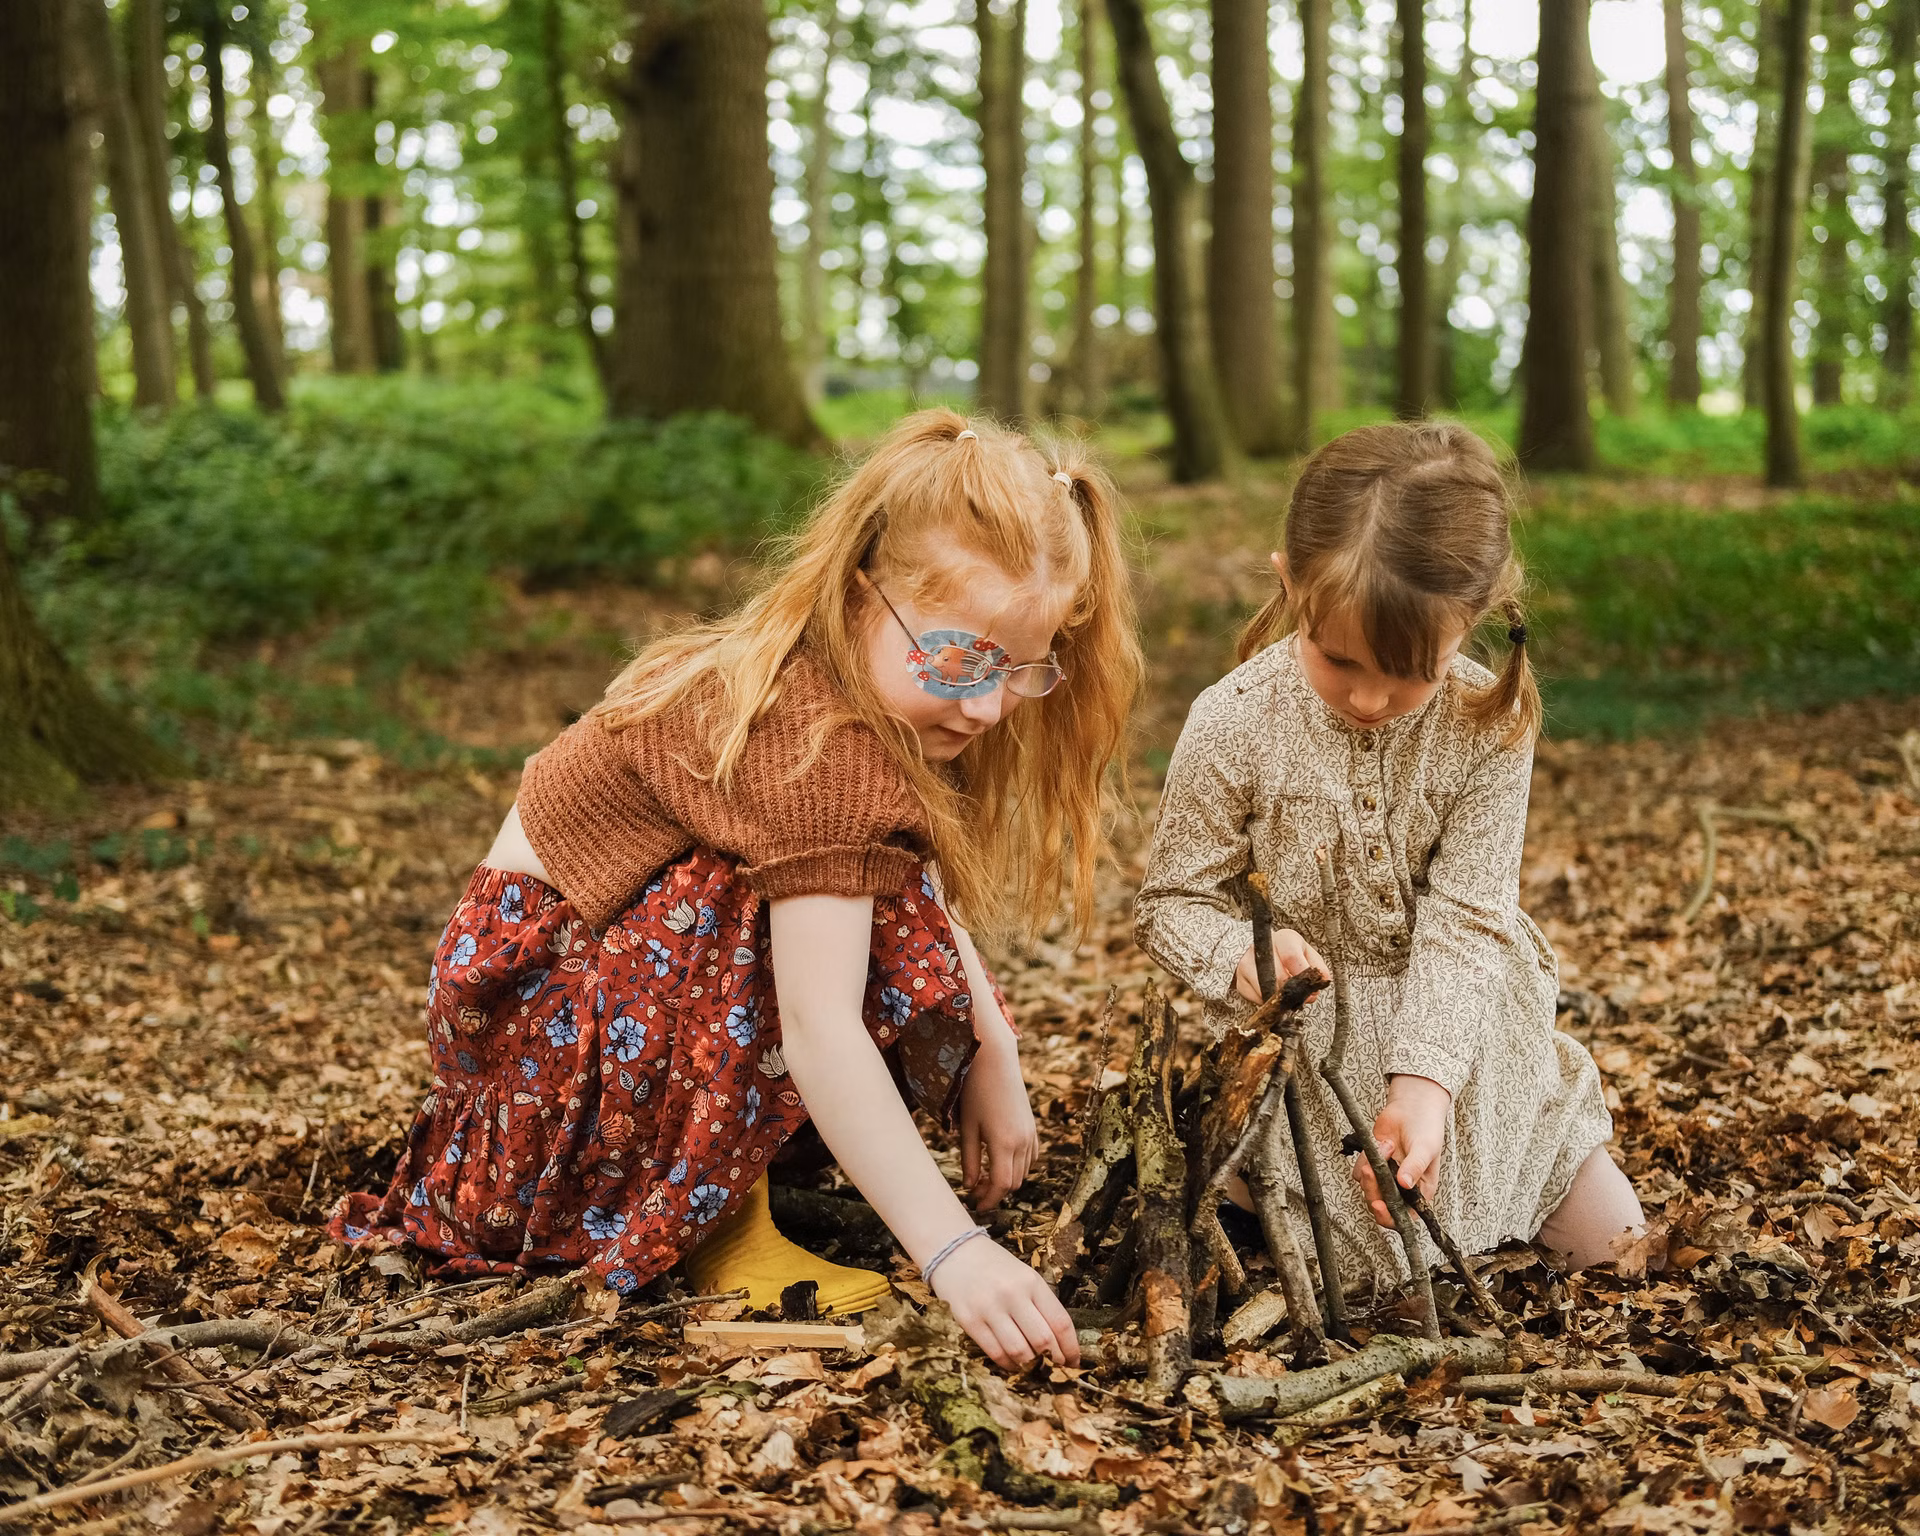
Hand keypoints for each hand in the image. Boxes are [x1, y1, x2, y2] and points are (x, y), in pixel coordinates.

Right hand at [929, 1235, 1079, 1370]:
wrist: (953, 1251)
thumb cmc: (994, 1266)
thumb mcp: (1024, 1276)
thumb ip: (1041, 1304)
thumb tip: (1058, 1343)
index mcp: (1031, 1282)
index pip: (1060, 1322)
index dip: (1071, 1348)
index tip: (1074, 1361)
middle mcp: (1012, 1294)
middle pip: (1043, 1340)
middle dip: (1053, 1360)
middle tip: (1055, 1368)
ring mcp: (989, 1308)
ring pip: (1020, 1351)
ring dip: (1031, 1365)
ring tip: (1033, 1366)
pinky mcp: (969, 1321)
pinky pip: (995, 1353)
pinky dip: (1008, 1364)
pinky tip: (1012, 1362)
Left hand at [958, 1035, 1035, 1209]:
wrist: (995, 1063)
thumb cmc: (975, 1092)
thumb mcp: (968, 1128)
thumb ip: (969, 1160)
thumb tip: (970, 1185)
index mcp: (1004, 1143)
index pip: (1001, 1185)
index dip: (989, 1199)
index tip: (975, 1204)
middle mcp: (1022, 1142)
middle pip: (1014, 1182)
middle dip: (995, 1191)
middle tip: (975, 1191)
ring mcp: (1030, 1134)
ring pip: (1023, 1172)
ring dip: (1006, 1179)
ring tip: (984, 1177)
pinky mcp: (1033, 1127)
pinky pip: (1030, 1157)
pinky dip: (1018, 1166)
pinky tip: (1000, 1161)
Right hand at [1233, 928, 1328, 1003]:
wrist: (1260, 951)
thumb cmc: (1288, 953)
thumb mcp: (1306, 954)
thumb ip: (1318, 967)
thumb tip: (1323, 980)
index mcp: (1283, 939)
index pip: (1291, 957)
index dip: (1302, 975)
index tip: (1311, 988)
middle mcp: (1260, 948)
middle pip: (1278, 978)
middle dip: (1292, 992)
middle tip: (1300, 995)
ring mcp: (1246, 964)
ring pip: (1266, 991)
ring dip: (1280, 999)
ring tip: (1286, 995)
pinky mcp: (1240, 981)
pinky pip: (1257, 999)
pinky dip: (1268, 1001)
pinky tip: (1273, 994)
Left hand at [1355, 1075, 1449, 1226]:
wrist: (1412, 1107)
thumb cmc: (1426, 1129)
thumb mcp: (1426, 1148)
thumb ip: (1415, 1166)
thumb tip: (1405, 1184)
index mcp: (1419, 1191)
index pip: (1404, 1216)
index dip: (1390, 1217)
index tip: (1379, 1205)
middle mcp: (1402, 1188)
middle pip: (1381, 1203)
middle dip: (1373, 1190)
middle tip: (1373, 1170)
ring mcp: (1385, 1176)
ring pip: (1368, 1187)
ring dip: (1371, 1169)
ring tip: (1387, 1145)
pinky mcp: (1373, 1163)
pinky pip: (1360, 1170)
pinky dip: (1365, 1157)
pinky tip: (1381, 1142)